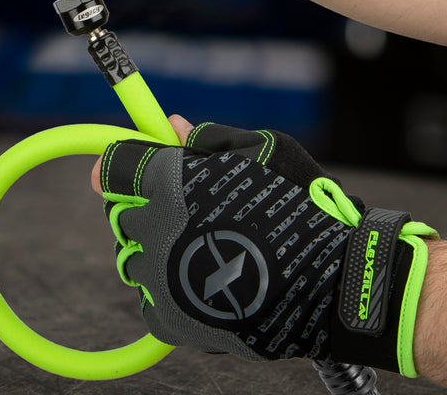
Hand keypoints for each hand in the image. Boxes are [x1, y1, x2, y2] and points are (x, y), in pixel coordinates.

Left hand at [95, 120, 437, 375]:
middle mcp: (154, 227)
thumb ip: (207, 139)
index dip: (118, 163)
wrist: (335, 284)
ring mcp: (159, 277)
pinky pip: (148, 298)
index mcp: (170, 179)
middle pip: (117, 211)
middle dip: (140, 205)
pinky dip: (166, 288)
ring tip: (199, 247)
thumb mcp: (262, 150)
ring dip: (153, 247)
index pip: (111, 166)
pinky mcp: (170, 319)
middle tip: (178, 208)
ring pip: (131, 255)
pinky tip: (201, 281)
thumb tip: (172, 126)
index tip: (122, 165)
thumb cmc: (302, 206)